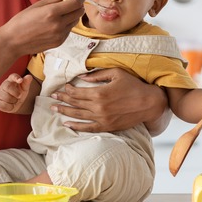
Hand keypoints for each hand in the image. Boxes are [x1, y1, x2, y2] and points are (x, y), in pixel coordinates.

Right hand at [0, 0, 85, 57]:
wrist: (13, 41)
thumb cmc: (22, 21)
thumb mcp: (38, 5)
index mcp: (52, 13)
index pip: (76, 2)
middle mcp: (58, 25)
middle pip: (79, 12)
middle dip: (78, 5)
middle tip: (70, 1)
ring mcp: (59, 35)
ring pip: (75, 21)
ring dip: (72, 15)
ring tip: (59, 13)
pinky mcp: (59, 42)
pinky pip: (69, 30)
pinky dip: (66, 25)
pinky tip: (54, 24)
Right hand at [0, 73, 32, 113]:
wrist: (13, 103)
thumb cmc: (18, 93)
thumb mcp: (24, 88)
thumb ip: (26, 82)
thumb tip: (29, 77)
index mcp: (11, 80)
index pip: (13, 76)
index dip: (16, 78)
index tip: (20, 80)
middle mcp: (4, 85)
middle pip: (8, 87)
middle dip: (15, 92)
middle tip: (20, 96)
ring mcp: (1, 93)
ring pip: (7, 98)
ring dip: (14, 100)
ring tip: (15, 100)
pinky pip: (5, 105)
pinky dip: (11, 106)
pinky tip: (11, 104)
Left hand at [49, 68, 167, 132]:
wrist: (149, 103)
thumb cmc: (134, 85)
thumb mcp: (116, 74)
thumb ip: (97, 75)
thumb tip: (81, 77)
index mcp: (100, 93)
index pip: (77, 92)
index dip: (68, 90)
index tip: (62, 87)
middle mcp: (98, 107)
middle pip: (75, 104)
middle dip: (62, 99)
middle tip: (52, 97)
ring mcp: (102, 118)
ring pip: (78, 116)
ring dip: (65, 112)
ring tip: (54, 109)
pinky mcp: (108, 126)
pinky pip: (88, 128)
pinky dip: (76, 127)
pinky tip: (67, 125)